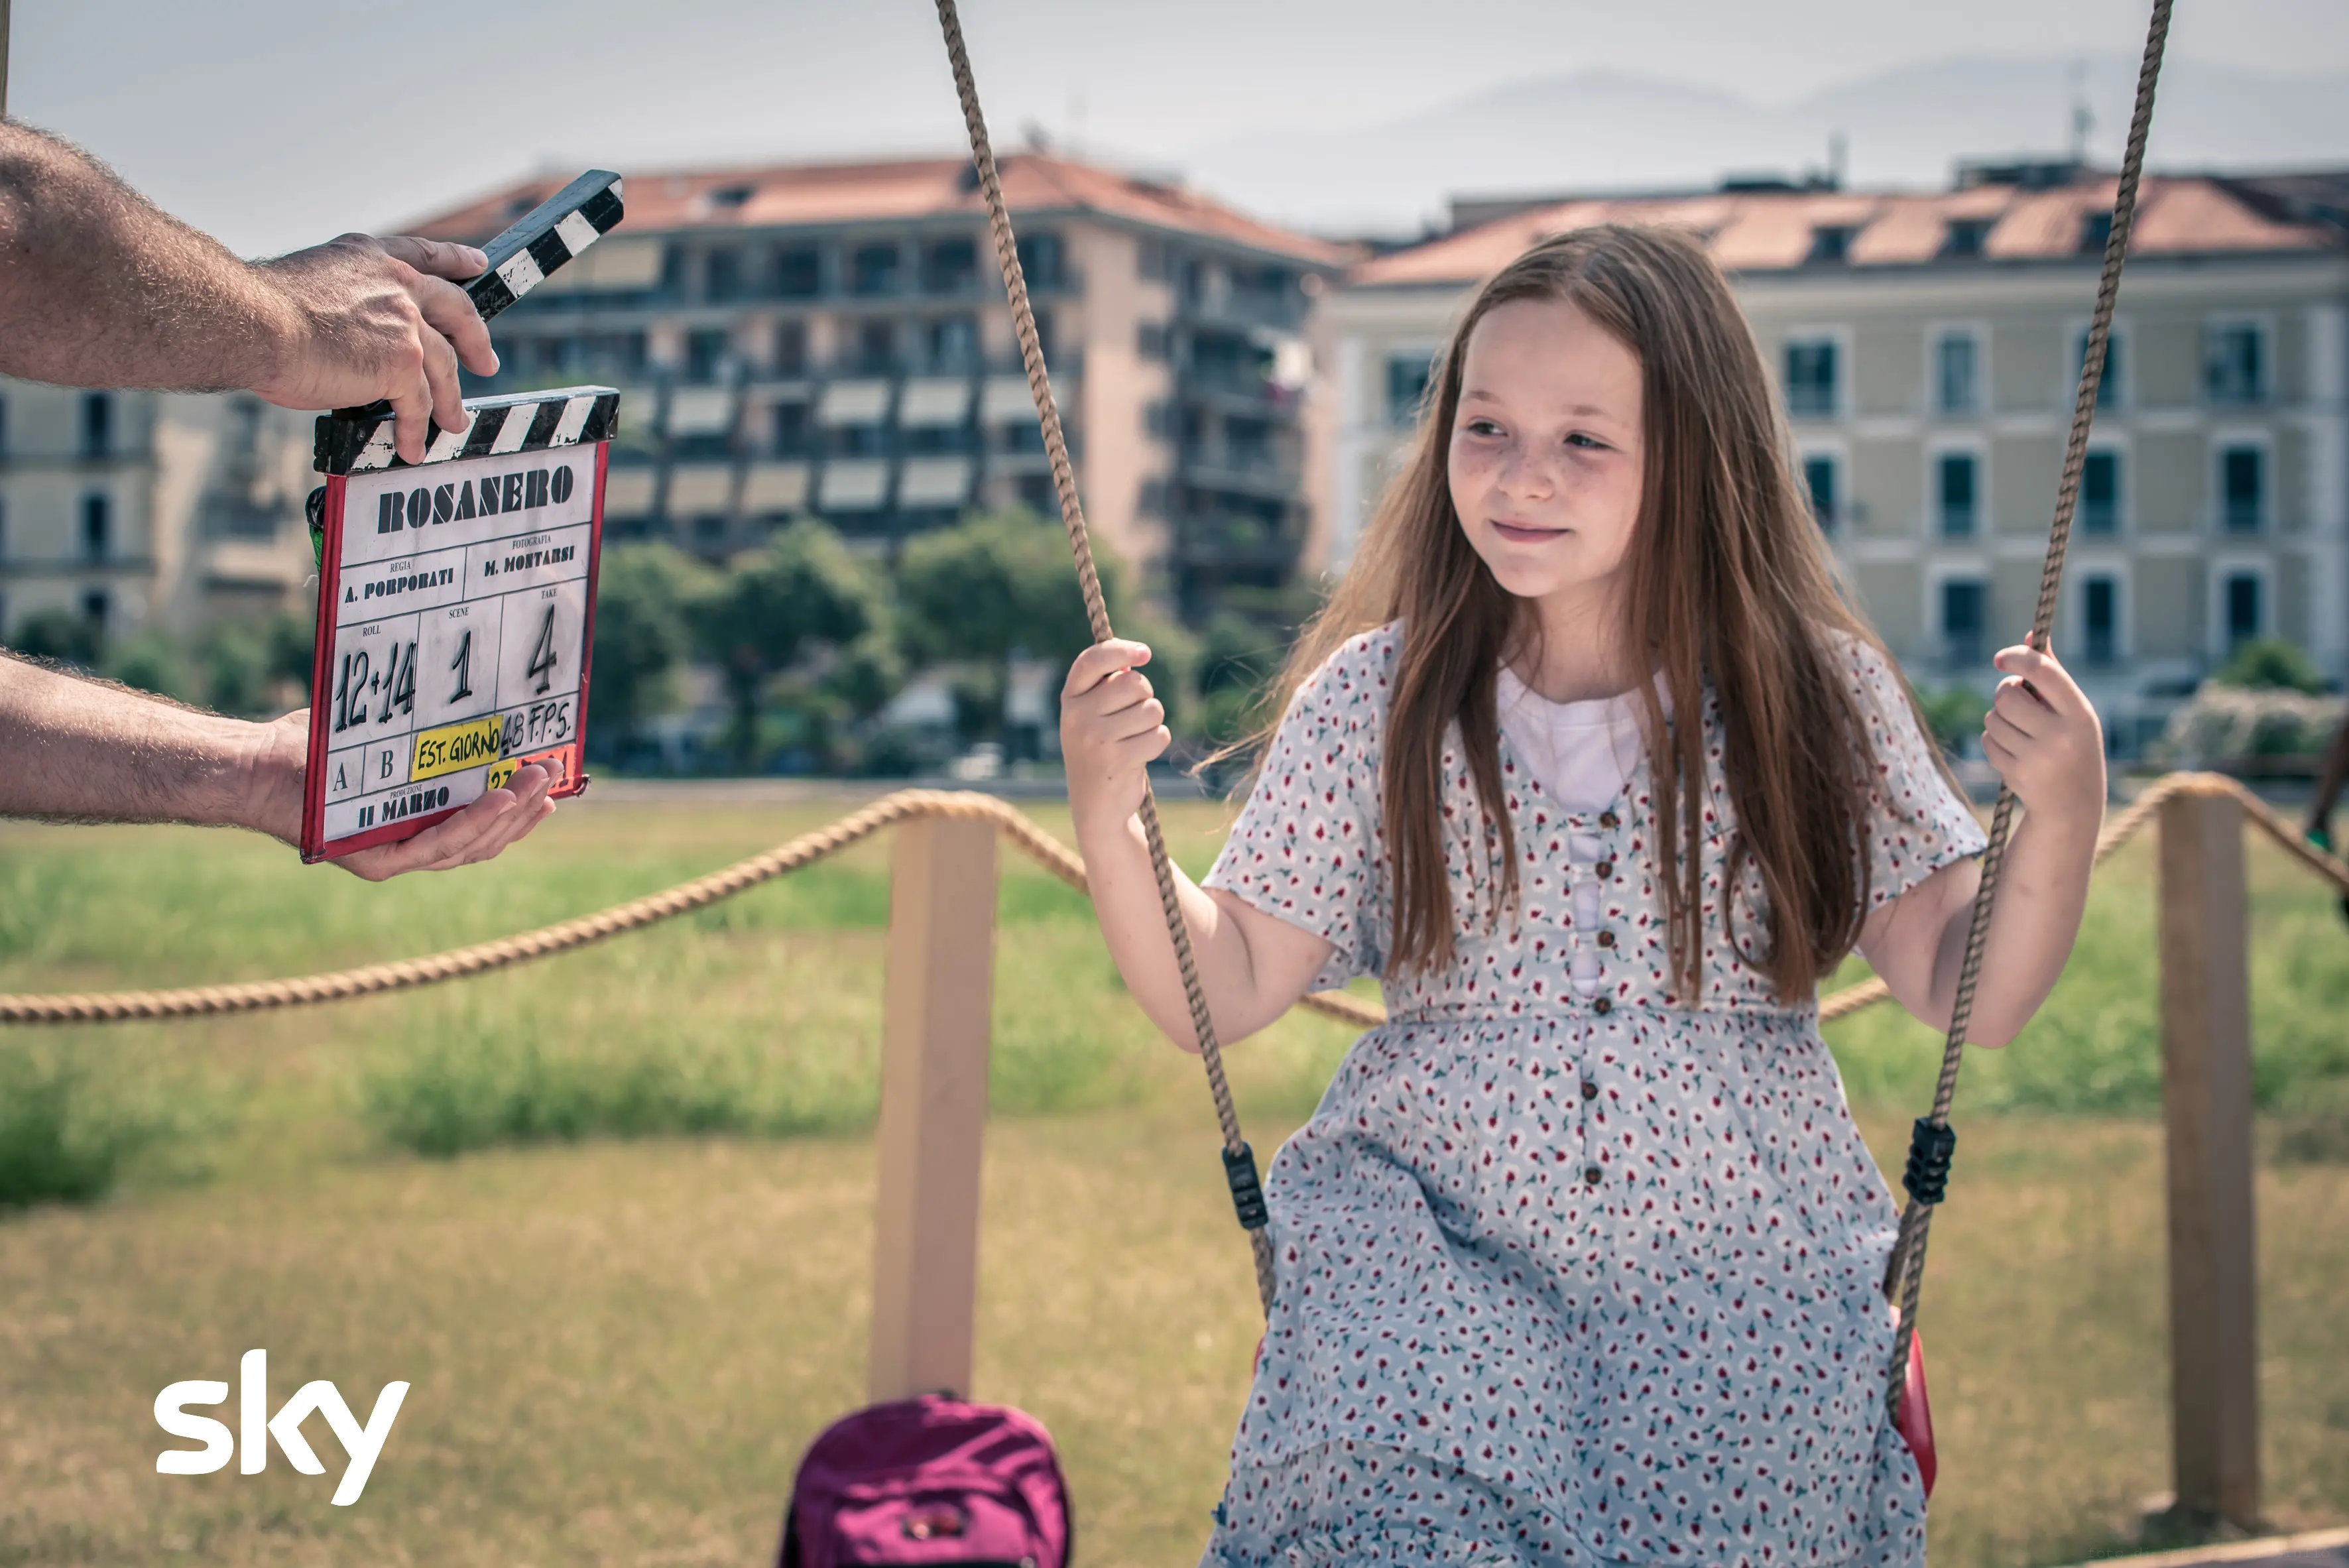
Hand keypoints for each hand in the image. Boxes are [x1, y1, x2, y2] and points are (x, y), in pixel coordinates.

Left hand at [241, 709, 557, 879]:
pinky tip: (500, 799)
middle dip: (526, 809)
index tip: (553, 786)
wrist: (253, 765)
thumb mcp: (383, 738)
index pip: (483, 829)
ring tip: (537, 782)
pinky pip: (436, 847)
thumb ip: (425, 740)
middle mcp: (408, 849)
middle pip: (486, 841)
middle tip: (555, 775)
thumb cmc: (311, 747)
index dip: (522, 812)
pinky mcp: (375, 863)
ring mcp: (393, 860)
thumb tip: (478, 707)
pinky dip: (473, 824)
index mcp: (415, 825)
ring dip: (510, 814)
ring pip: (469, 848)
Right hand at [249, 234, 499, 463]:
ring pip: (443, 368)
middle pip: (456, 310)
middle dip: (475, 339)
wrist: (252, 322)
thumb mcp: (311, 283)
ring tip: (452, 422)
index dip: (455, 260)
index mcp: (370, 258)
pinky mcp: (402, 365)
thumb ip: (343, 299)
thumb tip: (347, 333)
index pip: (425, 255)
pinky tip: (409, 446)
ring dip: (448, 401)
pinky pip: (417, 405)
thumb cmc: (260, 309)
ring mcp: (404, 325)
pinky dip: (413, 429)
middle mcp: (396, 285)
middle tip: (486, 362)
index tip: (476, 265)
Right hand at [1061, 639, 1166, 829]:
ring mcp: (1096, 739)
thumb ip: (1108, 684)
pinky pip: (1159, 735)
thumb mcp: (1092, 714)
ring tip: (1134, 738)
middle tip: (1133, 716)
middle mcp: (1078, 717)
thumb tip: (1135, 657)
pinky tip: (1139, 755)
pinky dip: (1157, 743)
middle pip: (1134, 683)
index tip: (1145, 653)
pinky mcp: (1119, 760)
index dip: (1121, 650)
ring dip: (1152, 722)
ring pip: (1151, 709)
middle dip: (1145, 696)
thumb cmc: (1100, 749)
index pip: (1092, 660)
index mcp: (1070, 699)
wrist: (1095, 804)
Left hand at [1982, 644, 2104, 829]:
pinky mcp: (2016, 774)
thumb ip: (2052, 673)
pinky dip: (1994, 741)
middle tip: (2019, 702)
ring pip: (1993, 718)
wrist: (2073, 805)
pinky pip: (1987, 741)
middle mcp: (2060, 735)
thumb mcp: (2073, 710)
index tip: (2000, 657)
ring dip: (2000, 719)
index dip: (2017, 658)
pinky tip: (2016, 752)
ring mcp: (2037, 757)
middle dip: (2006, 693)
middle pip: (2007, 694)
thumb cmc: (2073, 744)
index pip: (2043, 672)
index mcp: (2080, 713)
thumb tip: (2031, 634)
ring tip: (2022, 732)